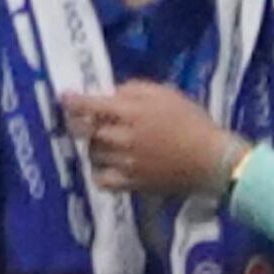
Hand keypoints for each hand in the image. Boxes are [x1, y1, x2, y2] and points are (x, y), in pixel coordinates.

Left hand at [62, 80, 245, 198]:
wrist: (209, 159)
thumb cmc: (191, 121)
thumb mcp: (165, 93)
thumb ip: (135, 90)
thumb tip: (111, 93)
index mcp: (131, 112)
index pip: (91, 106)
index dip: (73, 101)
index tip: (63, 97)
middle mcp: (123, 138)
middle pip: (87, 131)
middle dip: (81, 124)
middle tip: (85, 121)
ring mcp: (125, 163)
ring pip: (93, 154)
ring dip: (93, 146)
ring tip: (104, 142)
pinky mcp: (131, 184)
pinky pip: (102, 180)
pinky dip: (99, 172)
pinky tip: (106, 166)